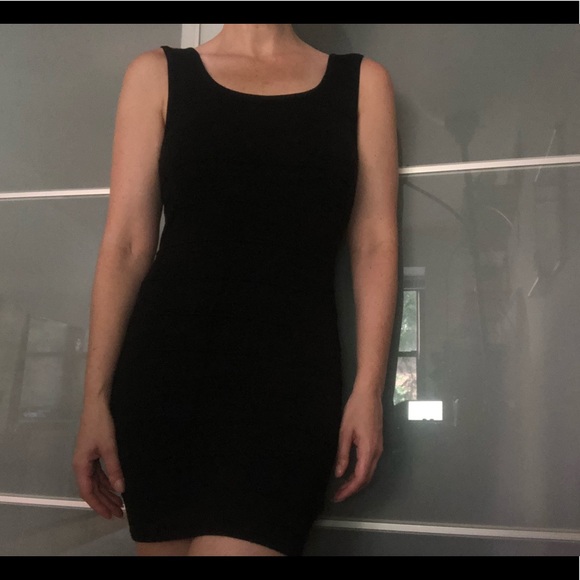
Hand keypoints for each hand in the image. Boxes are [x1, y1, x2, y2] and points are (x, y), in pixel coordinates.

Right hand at [72, 401, 124, 518]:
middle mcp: (81, 465)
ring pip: (96, 482)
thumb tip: (120, 489)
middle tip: (119, 513)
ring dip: (107, 493)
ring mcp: (87, 459)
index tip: (110, 515)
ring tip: (120, 503)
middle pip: (92, 490)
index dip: (99, 505)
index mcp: (81, 466)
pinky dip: (107, 482)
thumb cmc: (101, 425)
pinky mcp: (93, 453)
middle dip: (105, 502)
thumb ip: (114, 469)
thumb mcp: (109, 448)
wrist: (97, 405)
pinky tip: (116, 487)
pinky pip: (99, 473)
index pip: (88, 492)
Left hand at [333, 387, 382, 501]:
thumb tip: (340, 474)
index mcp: (368, 450)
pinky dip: (361, 473)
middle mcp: (377, 452)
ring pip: (369, 472)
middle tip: (337, 495)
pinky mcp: (377, 444)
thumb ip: (343, 454)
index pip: (360, 477)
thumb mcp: (344, 431)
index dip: (349, 490)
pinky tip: (350, 472)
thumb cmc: (355, 410)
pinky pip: (370, 464)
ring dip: (357, 482)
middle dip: (352, 489)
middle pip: (367, 478)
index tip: (338, 496)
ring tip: (342, 487)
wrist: (369, 394)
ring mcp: (379, 448)